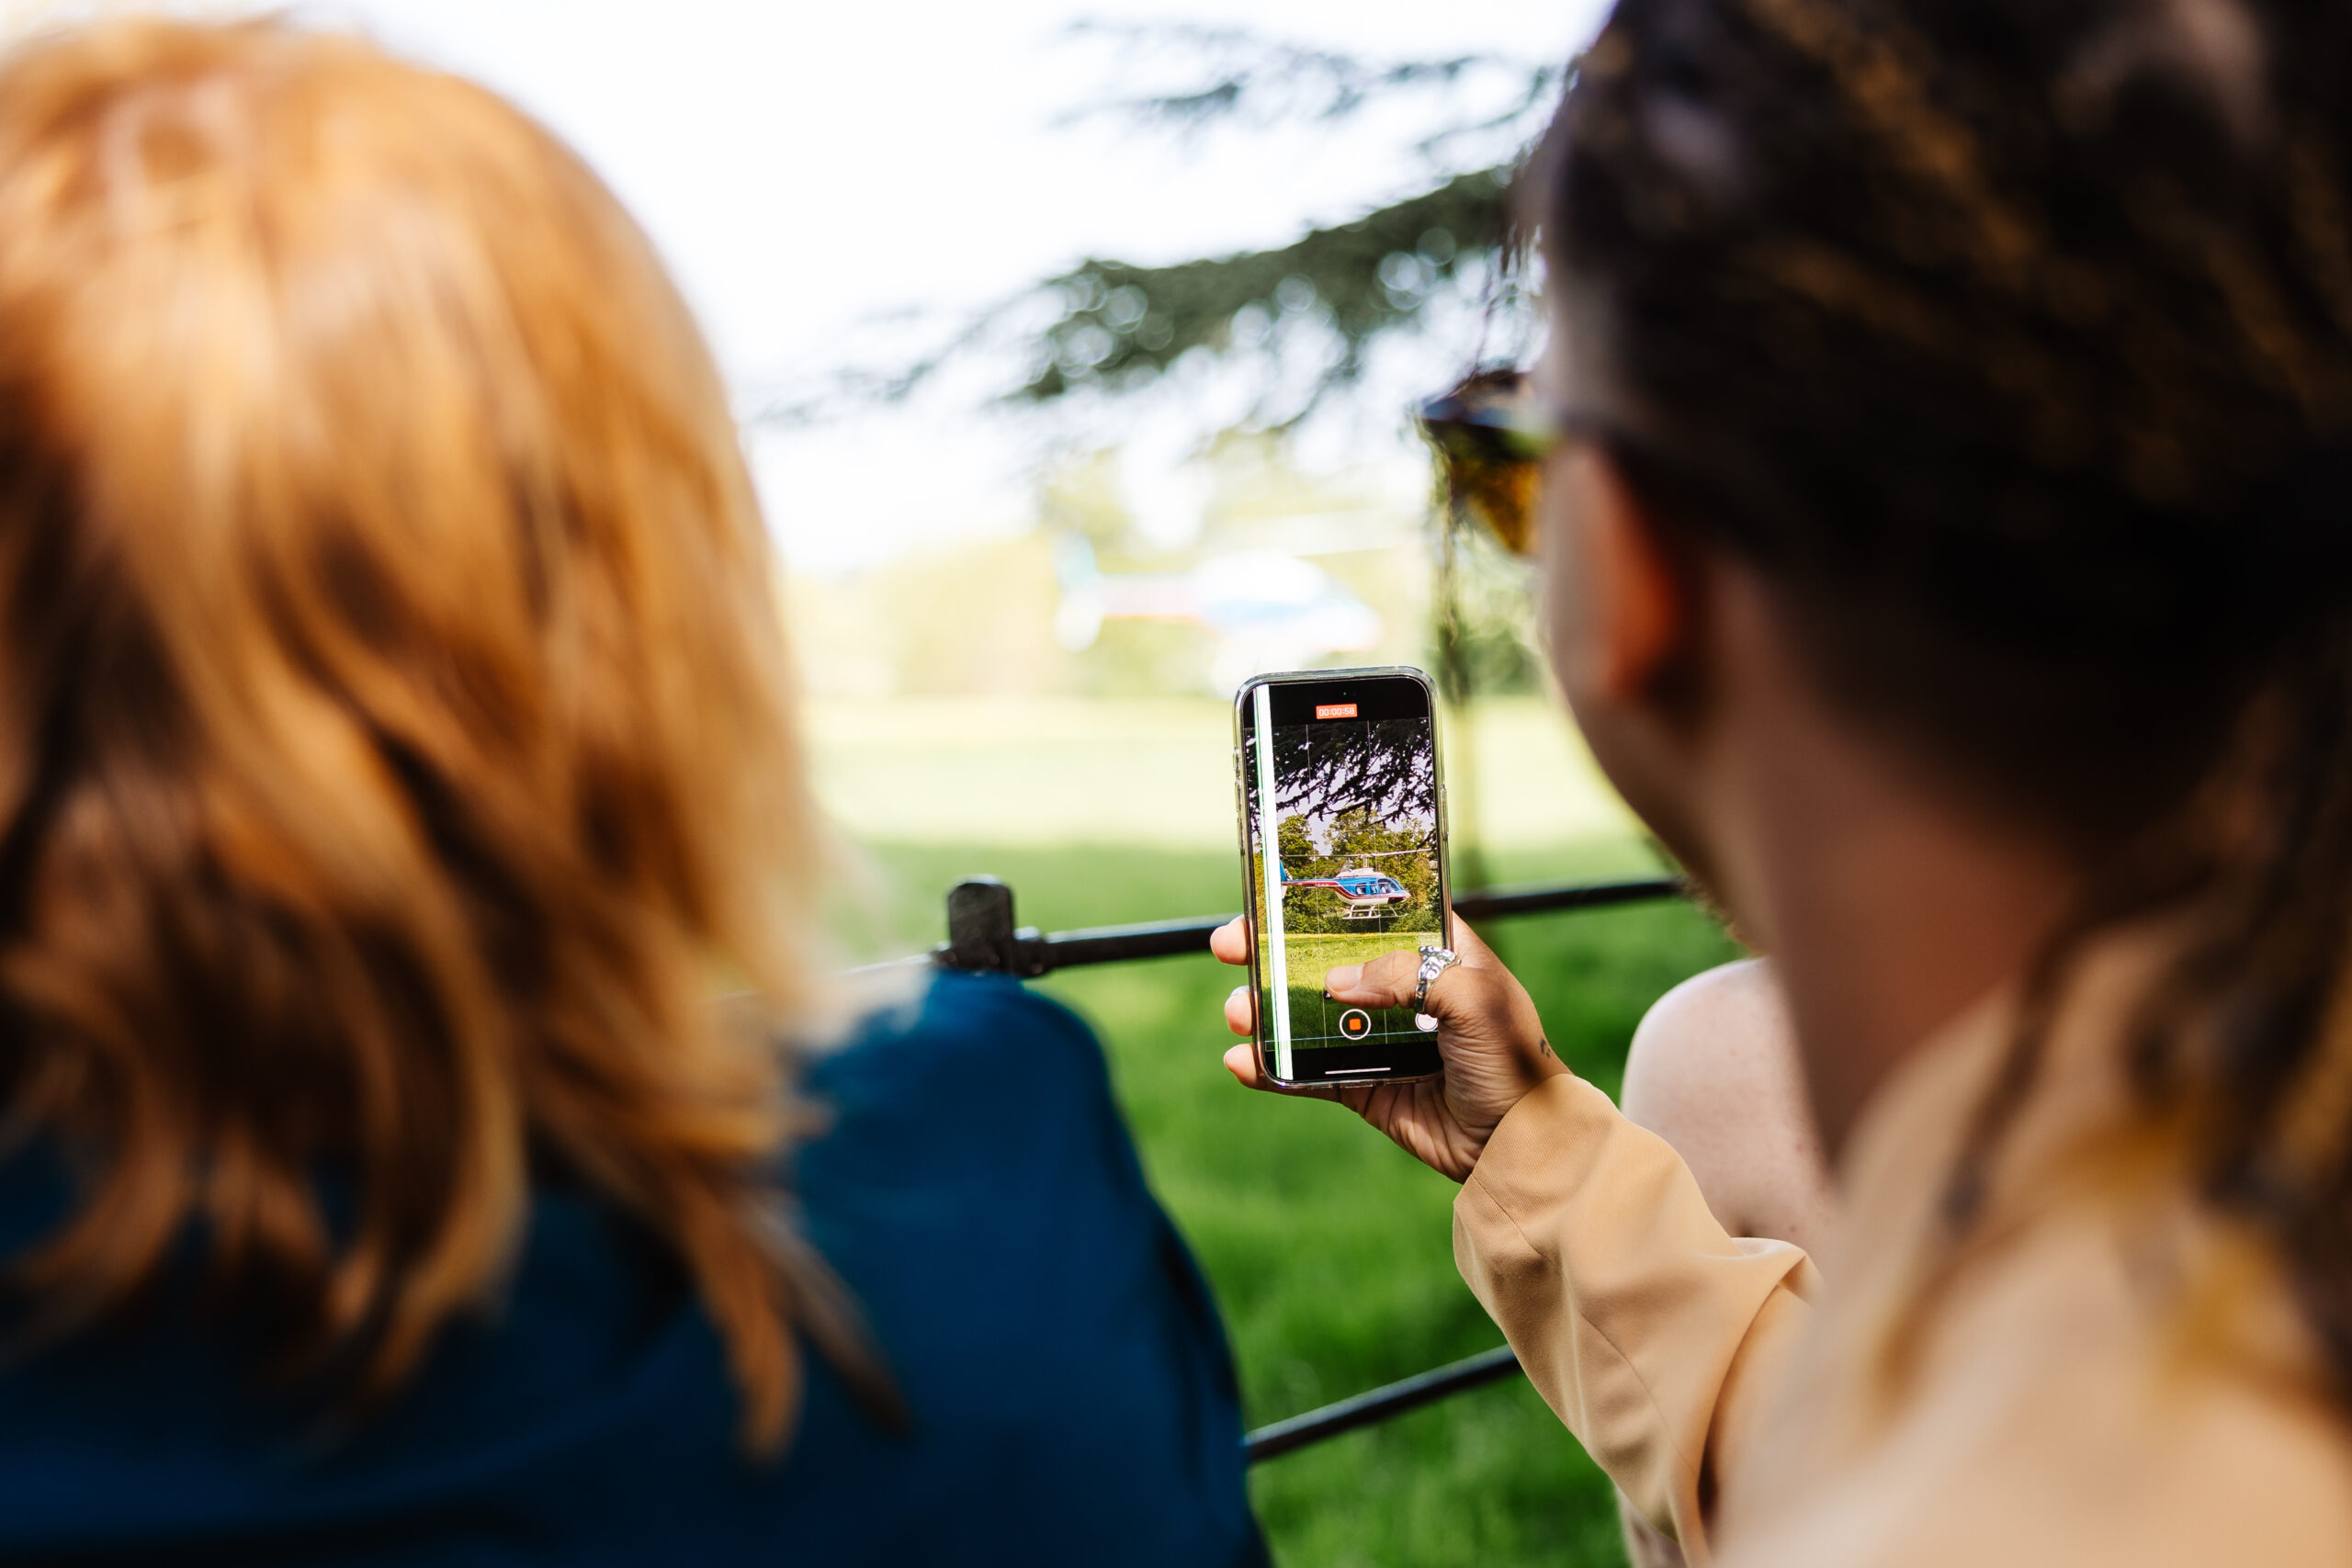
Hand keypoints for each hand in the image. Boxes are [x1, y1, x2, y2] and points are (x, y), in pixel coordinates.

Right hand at [1211, 913, 1565, 1180]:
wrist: (1521, 1145)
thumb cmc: (1515, 1060)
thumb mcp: (1473, 999)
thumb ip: (1406, 977)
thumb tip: (1333, 984)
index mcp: (1438, 953)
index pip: (1376, 910)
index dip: (1327, 897)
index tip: (1277, 888)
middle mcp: (1403, 991)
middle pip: (1325, 959)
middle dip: (1272, 951)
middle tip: (1229, 945)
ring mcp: (1379, 1039)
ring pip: (1306, 1015)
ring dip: (1265, 1010)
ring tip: (1237, 1011)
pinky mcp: (1365, 1087)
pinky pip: (1308, 1073)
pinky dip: (1272, 1068)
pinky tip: (1243, 1062)